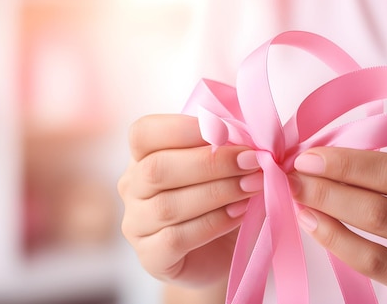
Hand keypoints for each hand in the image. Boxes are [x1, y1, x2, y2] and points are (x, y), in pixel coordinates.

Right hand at [117, 114, 262, 285]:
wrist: (224, 251)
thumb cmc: (223, 198)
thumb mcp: (225, 165)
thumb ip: (228, 146)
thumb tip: (248, 135)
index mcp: (144, 155)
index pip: (144, 133)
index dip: (181, 129)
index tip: (224, 131)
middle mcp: (133, 187)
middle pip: (156, 169)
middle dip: (210, 163)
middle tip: (252, 160)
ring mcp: (136, 225)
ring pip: (167, 205)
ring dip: (218, 192)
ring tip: (253, 186)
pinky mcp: (151, 257)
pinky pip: (176, 238)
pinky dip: (213, 223)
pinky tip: (239, 214)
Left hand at [289, 147, 386, 303]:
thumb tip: (339, 162)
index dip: (346, 163)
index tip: (310, 155)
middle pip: (378, 210)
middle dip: (326, 190)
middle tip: (293, 176)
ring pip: (371, 249)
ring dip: (325, 222)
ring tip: (299, 202)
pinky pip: (374, 273)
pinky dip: (340, 247)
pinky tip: (319, 229)